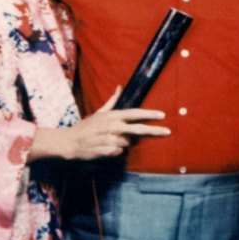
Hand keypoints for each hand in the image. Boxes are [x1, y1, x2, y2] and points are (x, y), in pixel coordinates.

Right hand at [30, 87, 169, 161]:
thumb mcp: (99, 112)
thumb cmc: (86, 127)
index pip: (134, 113)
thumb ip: (112, 101)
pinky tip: (105, 148)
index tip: (162, 115)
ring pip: (127, 143)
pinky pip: (119, 152)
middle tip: (168, 131)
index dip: (149, 114)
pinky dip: (114, 151)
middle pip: (138, 129)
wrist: (70, 142)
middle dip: (154, 130)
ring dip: (122, 144)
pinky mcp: (106, 151)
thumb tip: (119, 87)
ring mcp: (110, 139)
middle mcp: (113, 126)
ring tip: (109, 141)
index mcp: (112, 116)